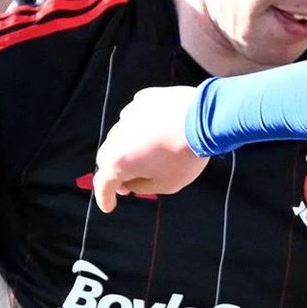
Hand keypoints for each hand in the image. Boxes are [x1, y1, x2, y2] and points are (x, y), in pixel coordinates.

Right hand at [93, 85, 207, 210]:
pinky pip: (136, 117)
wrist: (202, 119)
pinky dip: (141, 127)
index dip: (105, 197)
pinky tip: (157, 132)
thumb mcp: (166, 184)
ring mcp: (129, 115)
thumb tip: (130, 182)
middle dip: (115, 172)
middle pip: (107, 157)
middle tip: (129, 182)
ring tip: (148, 156)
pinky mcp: (143, 100)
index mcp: (118, 161)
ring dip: (128, 148)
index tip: (109, 207)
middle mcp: (117, 136)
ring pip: (121, 135)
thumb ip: (142, 187)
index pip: (104, 183)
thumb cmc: (184, 157)